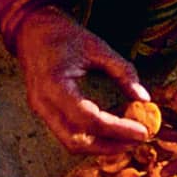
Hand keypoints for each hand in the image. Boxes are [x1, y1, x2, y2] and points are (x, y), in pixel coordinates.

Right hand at [14, 6, 152, 154]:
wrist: (32, 30)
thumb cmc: (64, 34)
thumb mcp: (98, 47)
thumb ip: (122, 72)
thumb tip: (144, 98)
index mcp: (55, 84)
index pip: (89, 118)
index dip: (118, 129)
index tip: (143, 131)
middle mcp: (43, 103)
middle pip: (77, 140)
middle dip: (109, 146)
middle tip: (137, 141)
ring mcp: (40, 110)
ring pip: (71, 142)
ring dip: (100, 146)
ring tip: (127, 140)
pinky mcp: (44, 112)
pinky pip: (67, 133)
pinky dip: (91, 137)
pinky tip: (111, 131)